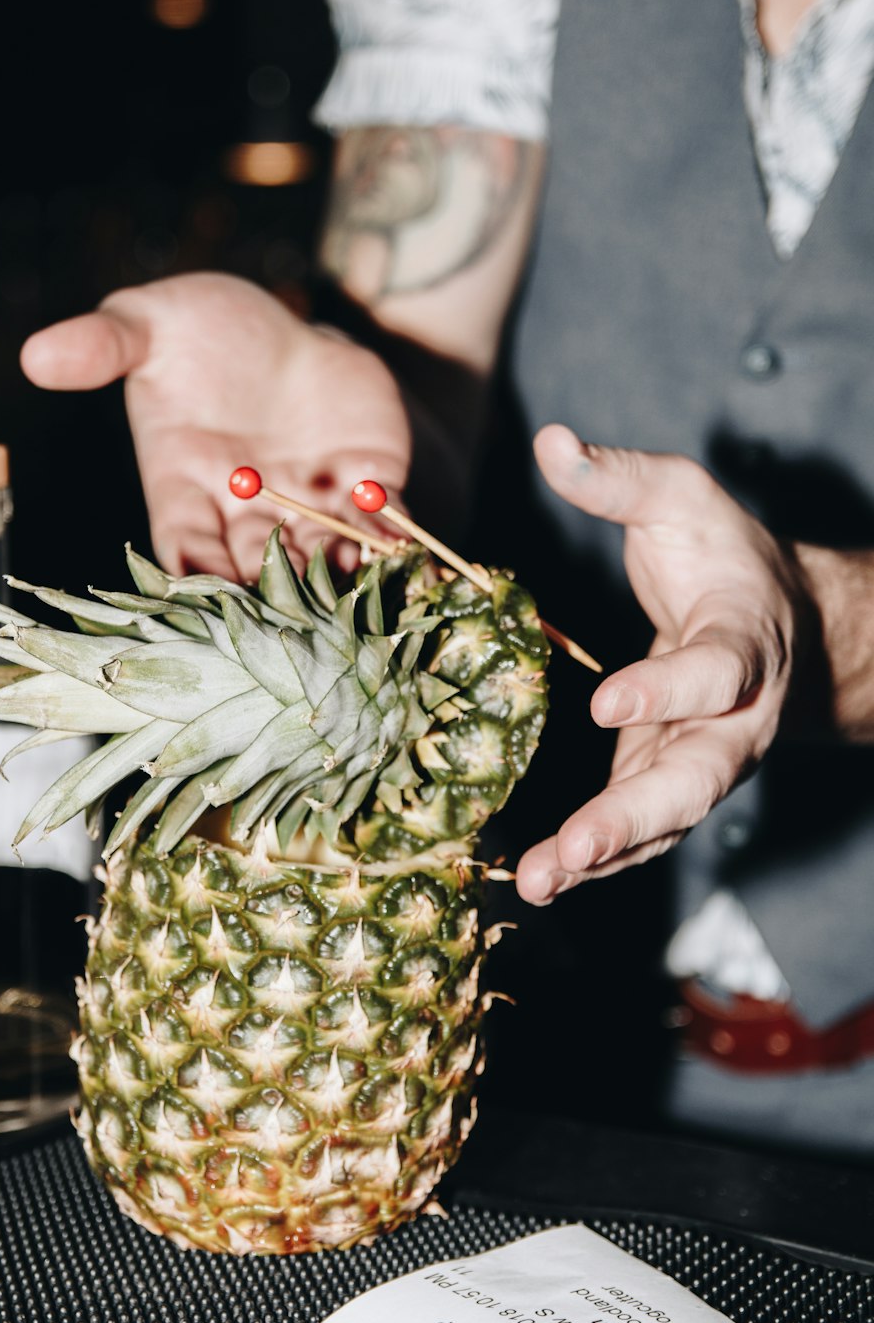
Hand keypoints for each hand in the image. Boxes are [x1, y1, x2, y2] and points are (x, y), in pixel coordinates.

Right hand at [20, 272, 411, 578]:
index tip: (207, 594)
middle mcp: (245, 516)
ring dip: (334, 579)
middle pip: (253, 572)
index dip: (195, 575)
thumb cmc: (204, 330)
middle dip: (268, 597)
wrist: (291, 325)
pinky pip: (382, 526)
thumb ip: (103, 343)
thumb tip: (35, 354)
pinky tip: (403, 557)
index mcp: (183, 489)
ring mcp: (309, 508)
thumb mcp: (150, 322)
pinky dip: (393, 543)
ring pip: (321, 560)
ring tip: (345, 590)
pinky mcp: (368, 488)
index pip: (183, 548)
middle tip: (285, 619)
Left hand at [516, 424, 814, 904]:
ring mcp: (703, 761)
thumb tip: (550, 440)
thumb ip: (621, 479)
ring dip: (605, 856)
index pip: (713, 672)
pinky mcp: (667, 782)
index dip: (666, 690)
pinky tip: (539, 878)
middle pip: (694, 778)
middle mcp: (733, 719)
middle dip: (634, 816)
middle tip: (575, 847)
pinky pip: (639, 833)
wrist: (783, 626)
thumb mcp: (683, 500)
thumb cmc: (724, 558)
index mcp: (744, 642)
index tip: (608, 702)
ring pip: (665, 822)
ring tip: (540, 883)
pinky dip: (594, 860)